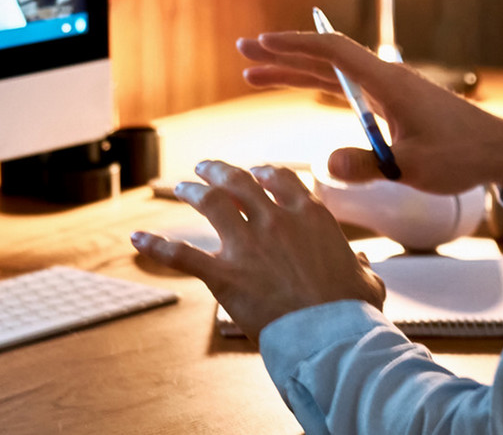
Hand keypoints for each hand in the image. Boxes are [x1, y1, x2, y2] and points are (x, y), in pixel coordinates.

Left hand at [131, 161, 384, 337]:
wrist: (331, 335)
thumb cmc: (352, 311)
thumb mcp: (366, 282)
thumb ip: (360, 267)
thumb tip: (362, 263)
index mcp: (310, 217)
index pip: (282, 180)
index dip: (265, 173)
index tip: (255, 171)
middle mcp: (275, 220)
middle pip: (240, 181)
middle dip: (220, 170)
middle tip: (205, 167)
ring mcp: (247, 245)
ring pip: (211, 203)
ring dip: (192, 191)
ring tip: (182, 188)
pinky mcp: (224, 275)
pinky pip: (182, 255)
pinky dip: (156, 246)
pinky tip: (136, 239)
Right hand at [237, 31, 502, 194]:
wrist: (498, 150)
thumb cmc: (461, 156)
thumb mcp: (412, 167)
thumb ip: (367, 165)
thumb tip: (325, 165)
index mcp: (388, 83)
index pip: (333, 52)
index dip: (295, 46)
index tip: (263, 44)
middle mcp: (384, 78)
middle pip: (324, 58)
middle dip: (282, 54)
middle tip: (243, 51)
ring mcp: (386, 88)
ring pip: (330, 71)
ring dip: (293, 70)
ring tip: (253, 73)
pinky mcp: (390, 102)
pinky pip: (344, 86)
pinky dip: (316, 84)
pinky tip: (297, 85)